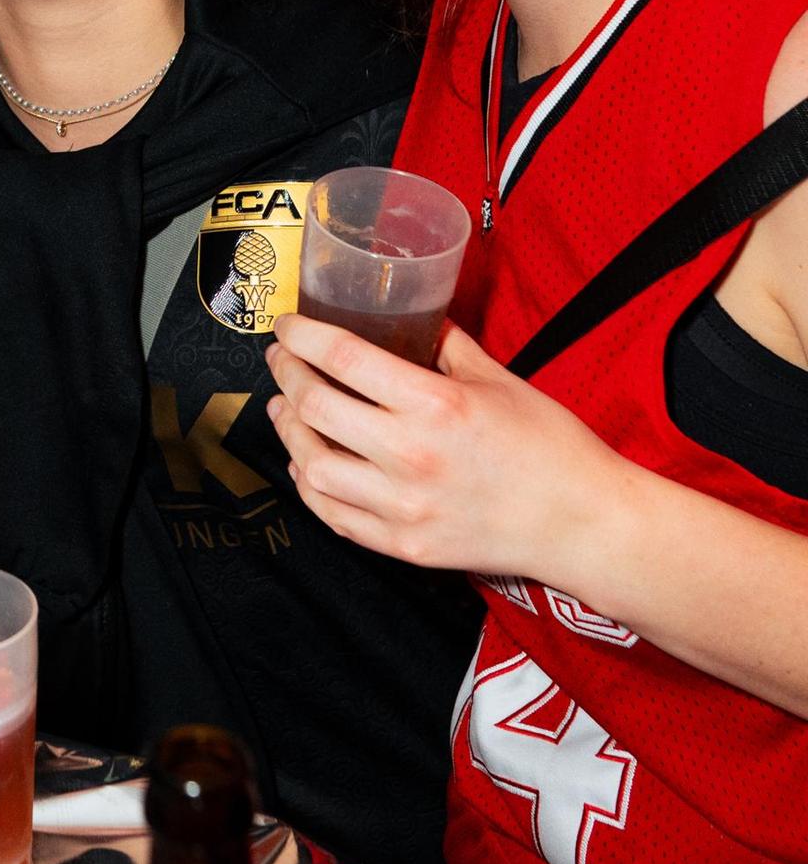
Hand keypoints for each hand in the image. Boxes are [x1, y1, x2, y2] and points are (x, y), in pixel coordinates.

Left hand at [264, 312, 627, 594]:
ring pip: (312, 466)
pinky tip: (308, 462)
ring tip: (286, 408)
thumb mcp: (500, 380)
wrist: (580, 523)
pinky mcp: (403, 545)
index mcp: (436, 404)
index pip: (344, 358)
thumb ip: (449, 347)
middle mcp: (411, 455)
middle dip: (287, 374)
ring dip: (289, 431)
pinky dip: (311, 485)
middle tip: (282, 360)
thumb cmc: (550, 447)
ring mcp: (403, 507)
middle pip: (315, 407)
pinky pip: (334, 514)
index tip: (287, 327)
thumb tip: (418, 319)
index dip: (303, 336)